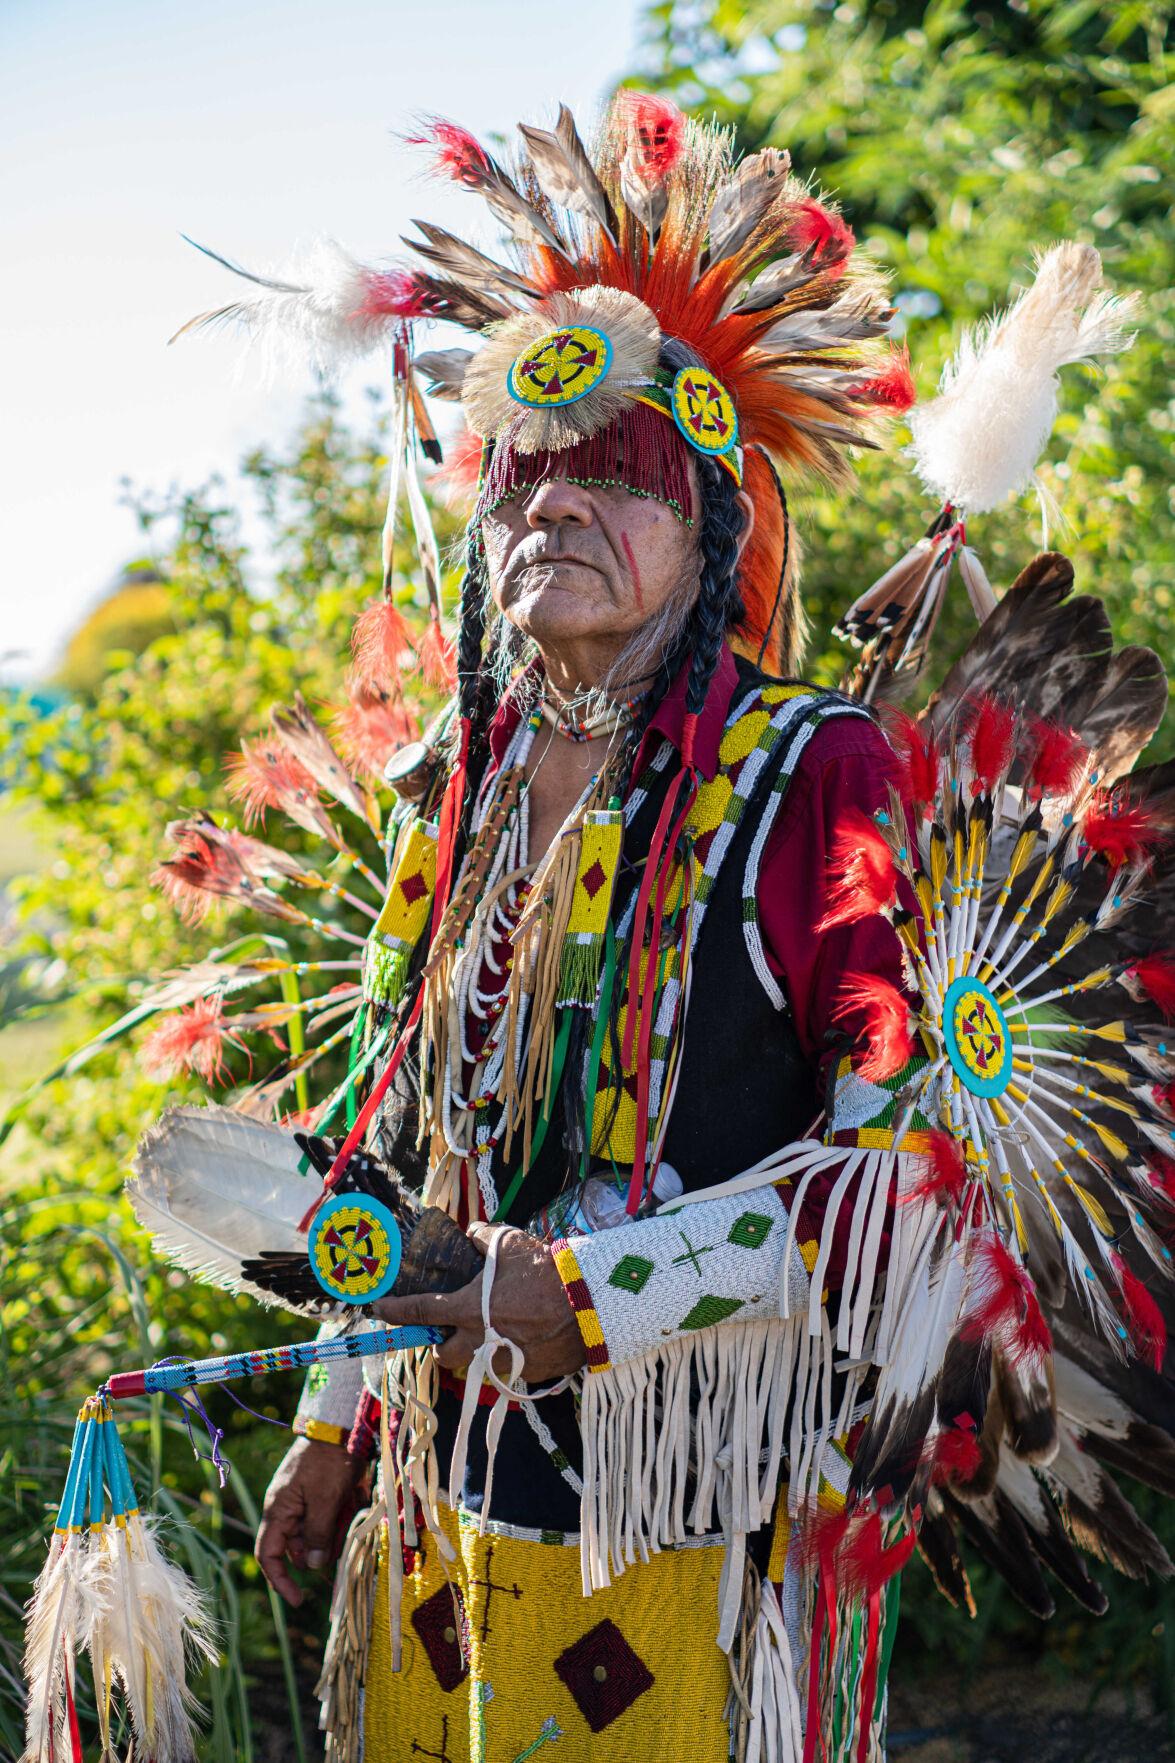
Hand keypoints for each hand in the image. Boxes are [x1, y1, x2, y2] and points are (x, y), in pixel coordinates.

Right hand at [255, 1436, 367, 1606]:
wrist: (341, 1424)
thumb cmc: (329, 1460)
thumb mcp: (325, 1499)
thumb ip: (318, 1534)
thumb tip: (314, 1566)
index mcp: (279, 1511)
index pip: (268, 1555)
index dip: (280, 1581)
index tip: (299, 1600)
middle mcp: (287, 1509)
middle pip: (298, 1548)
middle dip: (319, 1553)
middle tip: (341, 1545)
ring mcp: (304, 1502)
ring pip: (317, 1535)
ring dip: (334, 1535)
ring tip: (349, 1514)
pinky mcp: (321, 1495)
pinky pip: (328, 1519)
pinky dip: (340, 1520)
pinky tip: (353, 1504)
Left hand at [372, 1221, 587, 1382]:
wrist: (589, 1304)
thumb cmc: (545, 1271)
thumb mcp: (510, 1243)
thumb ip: (482, 1238)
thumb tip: (470, 1237)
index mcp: (468, 1308)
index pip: (419, 1312)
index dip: (395, 1312)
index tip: (379, 1311)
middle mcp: (478, 1340)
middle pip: (442, 1356)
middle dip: (442, 1346)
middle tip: (452, 1331)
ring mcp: (501, 1361)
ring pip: (473, 1367)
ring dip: (473, 1354)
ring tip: (488, 1336)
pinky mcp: (525, 1375)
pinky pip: (505, 1370)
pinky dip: (507, 1357)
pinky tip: (522, 1339)